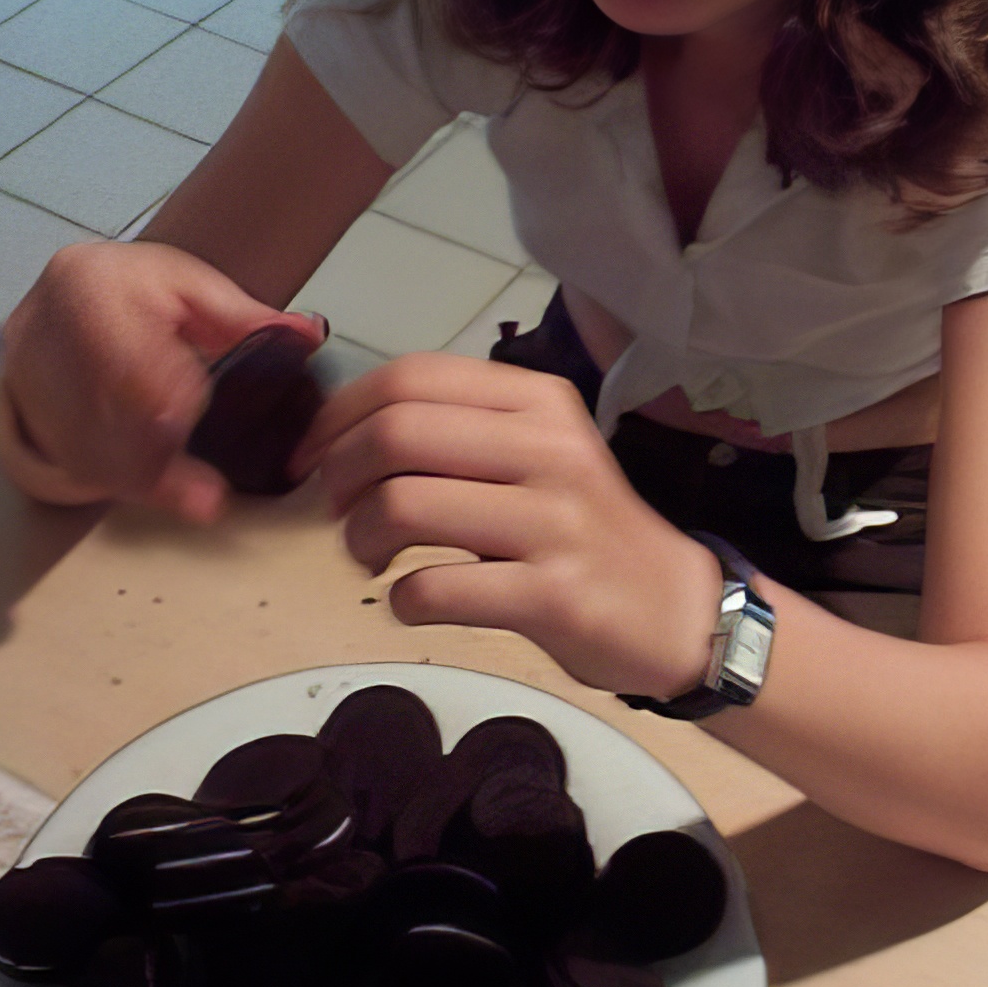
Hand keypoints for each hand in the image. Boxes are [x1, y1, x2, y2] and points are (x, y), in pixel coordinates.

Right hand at [0, 240, 323, 522]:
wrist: (78, 290)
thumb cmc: (142, 288)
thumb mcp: (196, 288)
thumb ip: (248, 318)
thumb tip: (307, 334)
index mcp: (86, 282)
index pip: (120, 356)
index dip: (159, 402)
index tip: (191, 432)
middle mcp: (41, 327)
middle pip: (99, 411)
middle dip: (157, 460)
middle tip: (207, 498)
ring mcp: (22, 372)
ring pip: (80, 444)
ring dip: (140, 478)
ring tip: (194, 498)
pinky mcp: (19, 407)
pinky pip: (67, 458)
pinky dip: (116, 480)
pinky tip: (158, 490)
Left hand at [292, 354, 720, 698]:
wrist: (673, 608)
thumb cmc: (583, 529)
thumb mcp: (538, 453)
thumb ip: (461, 430)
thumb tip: (343, 432)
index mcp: (538, 402)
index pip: (412, 378)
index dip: (340, 413)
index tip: (314, 453)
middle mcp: (549, 450)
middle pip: (397, 433)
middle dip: (338, 472)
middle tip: (337, 509)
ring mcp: (554, 523)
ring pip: (404, 507)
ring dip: (359, 538)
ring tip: (370, 557)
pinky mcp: (552, 595)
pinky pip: (435, 589)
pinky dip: (401, 599)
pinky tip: (412, 600)